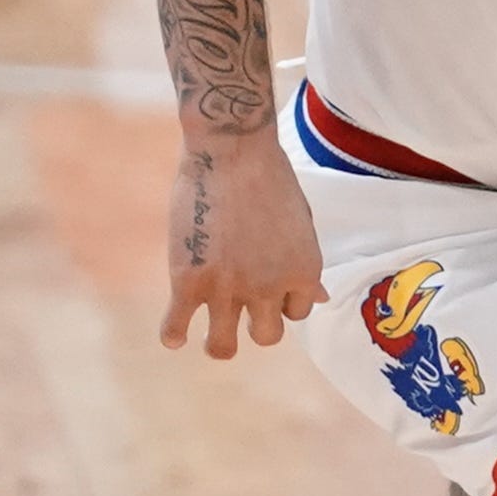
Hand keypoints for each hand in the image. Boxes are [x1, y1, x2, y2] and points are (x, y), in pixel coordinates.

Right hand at [160, 131, 326, 357]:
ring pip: (224, 344)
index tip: (268, 288)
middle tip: (241, 312)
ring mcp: (227, 289)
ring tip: (211, 340)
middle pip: (267, 336)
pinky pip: (177, 327)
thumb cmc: (269, 177)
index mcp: (303, 273)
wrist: (231, 151)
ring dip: (219, 344)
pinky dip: (174, 335)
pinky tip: (174, 335)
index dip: (282, 301)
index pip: (298, 311)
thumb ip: (305, 265)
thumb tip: (322, 298)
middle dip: (257, 326)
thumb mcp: (301, 223)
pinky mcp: (188, 282)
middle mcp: (269, 288)